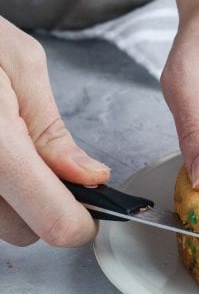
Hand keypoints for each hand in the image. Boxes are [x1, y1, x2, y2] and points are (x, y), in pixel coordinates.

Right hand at [0, 17, 110, 246]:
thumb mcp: (21, 64)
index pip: (50, 220)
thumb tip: (88, 176)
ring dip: (14, 197)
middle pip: (24, 230)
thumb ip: (52, 128)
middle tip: (44, 156)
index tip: (94, 210)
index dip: (80, 222)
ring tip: (8, 142)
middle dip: (45, 201)